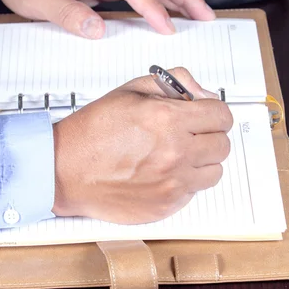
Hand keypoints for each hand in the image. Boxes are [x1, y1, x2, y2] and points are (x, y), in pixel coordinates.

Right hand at [51, 68, 232, 223]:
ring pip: (214, 171)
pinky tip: (163, 172)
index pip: (222, 116)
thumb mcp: (132, 90)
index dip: (214, 112)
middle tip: (191, 133)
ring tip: (178, 154)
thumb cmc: (93, 132)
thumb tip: (202, 94)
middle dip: (210, 135)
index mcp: (168, 119)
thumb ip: (174, 84)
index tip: (207, 115)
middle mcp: (175, 152)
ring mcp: (172, 183)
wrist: (65, 170)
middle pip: (222, 144)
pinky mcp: (166, 205)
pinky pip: (195, 192)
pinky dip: (185, 181)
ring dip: (202, 160)